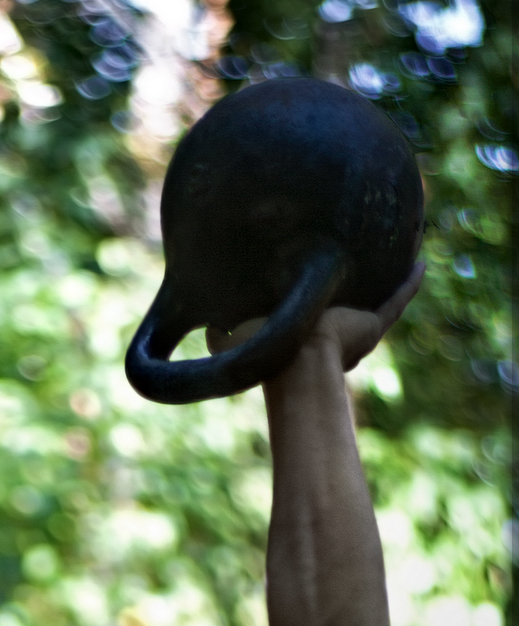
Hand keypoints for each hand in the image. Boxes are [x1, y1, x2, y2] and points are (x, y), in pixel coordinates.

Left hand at [207, 261, 423, 374]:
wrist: (296, 365)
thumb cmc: (261, 357)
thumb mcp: (232, 339)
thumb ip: (220, 332)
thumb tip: (206, 325)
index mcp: (302, 339)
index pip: (307, 319)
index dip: (305, 303)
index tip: (303, 286)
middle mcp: (332, 336)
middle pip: (345, 309)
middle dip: (347, 292)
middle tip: (352, 268)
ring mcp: (355, 330)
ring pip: (375, 303)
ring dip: (384, 282)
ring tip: (395, 260)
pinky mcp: (372, 326)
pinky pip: (397, 301)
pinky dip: (409, 284)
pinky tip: (420, 264)